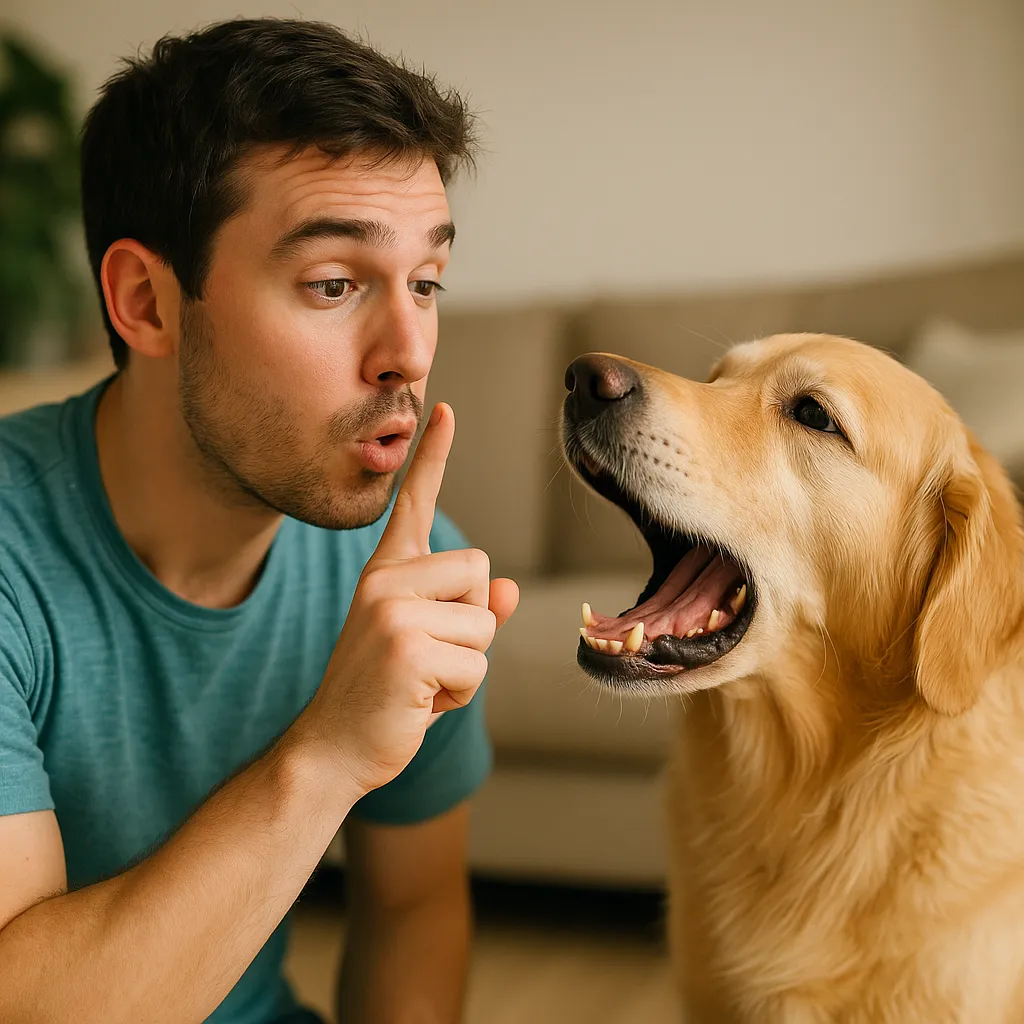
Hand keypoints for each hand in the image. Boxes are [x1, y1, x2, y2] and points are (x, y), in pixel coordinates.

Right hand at [291, 403, 518, 797]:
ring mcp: (390, 610)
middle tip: (427, 656)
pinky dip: (461, 692)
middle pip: (480, 569)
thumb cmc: (388, 696)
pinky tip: (420, 701)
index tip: (445, 409)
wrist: (334, 749)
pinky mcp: (405, 646)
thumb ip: (470, 611)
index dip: (433, 457)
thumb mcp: (431, 645)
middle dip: (473, 621)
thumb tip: (509, 592)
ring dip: (468, 662)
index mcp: (387, 573)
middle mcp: (384, 580)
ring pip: (484, 619)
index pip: (414, 504)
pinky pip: (477, 661)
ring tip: (422, 681)